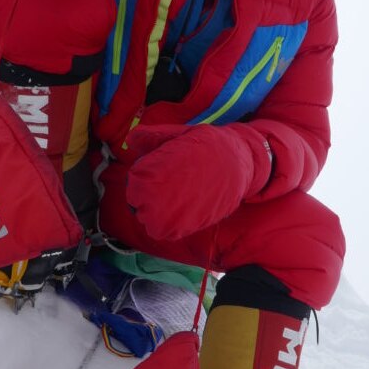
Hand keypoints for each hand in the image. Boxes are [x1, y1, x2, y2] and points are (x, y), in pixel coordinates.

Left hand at [126, 124, 271, 240]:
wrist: (237, 164)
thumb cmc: (205, 147)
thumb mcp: (177, 135)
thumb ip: (151, 139)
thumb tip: (130, 140)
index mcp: (149, 174)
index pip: (133, 183)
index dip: (143, 176)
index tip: (159, 171)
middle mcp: (154, 198)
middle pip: (137, 203)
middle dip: (147, 195)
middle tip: (168, 185)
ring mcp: (169, 217)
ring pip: (148, 220)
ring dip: (156, 211)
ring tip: (176, 196)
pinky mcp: (183, 229)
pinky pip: (163, 232)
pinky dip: (168, 222)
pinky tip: (182, 207)